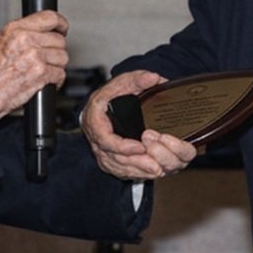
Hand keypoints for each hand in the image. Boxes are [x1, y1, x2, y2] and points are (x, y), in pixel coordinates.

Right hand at [0, 10, 68, 122]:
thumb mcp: (1, 44)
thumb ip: (22, 37)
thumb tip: (40, 36)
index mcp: (16, 29)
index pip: (49, 17)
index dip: (61, 24)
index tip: (63, 29)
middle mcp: (27, 39)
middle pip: (59, 40)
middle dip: (56, 52)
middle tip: (48, 59)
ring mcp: (35, 56)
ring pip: (63, 57)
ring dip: (57, 67)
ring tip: (45, 72)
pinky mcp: (41, 73)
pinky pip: (60, 74)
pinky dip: (57, 81)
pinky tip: (47, 83)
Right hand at [81, 70, 196, 179]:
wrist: (103, 106)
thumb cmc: (111, 94)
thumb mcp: (123, 82)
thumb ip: (138, 79)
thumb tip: (153, 78)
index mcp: (95, 119)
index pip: (105, 138)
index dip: (122, 146)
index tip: (140, 146)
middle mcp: (96, 138)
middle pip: (113, 157)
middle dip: (136, 162)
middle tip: (156, 166)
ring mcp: (101, 150)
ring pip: (117, 167)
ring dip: (138, 170)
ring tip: (158, 170)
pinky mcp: (108, 159)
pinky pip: (119, 170)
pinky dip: (135, 173)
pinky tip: (151, 173)